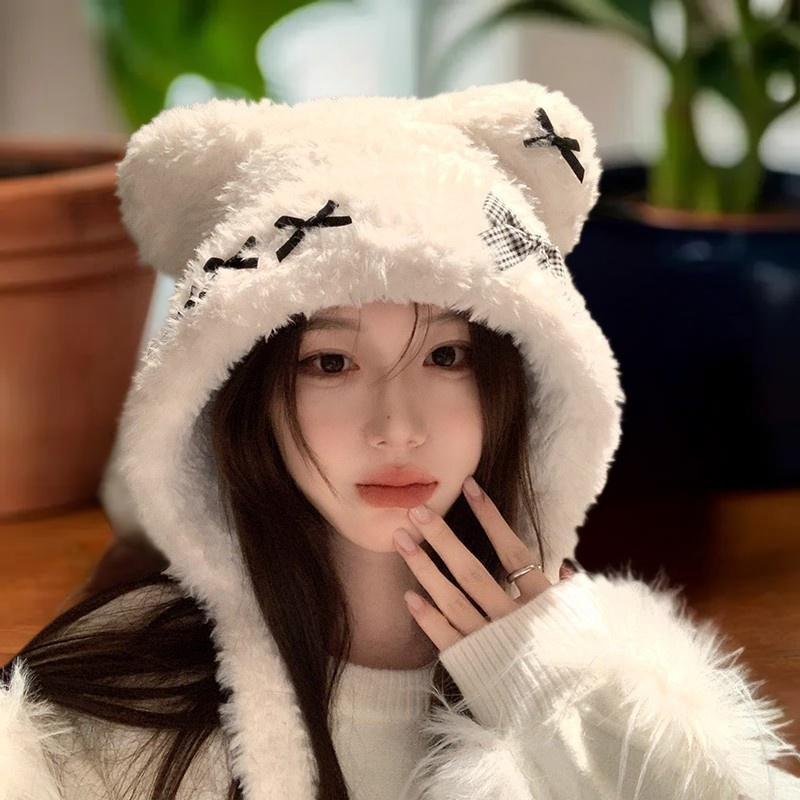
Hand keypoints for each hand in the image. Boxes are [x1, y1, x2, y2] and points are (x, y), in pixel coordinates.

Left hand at [393, 476, 573, 652]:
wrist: (572, 717)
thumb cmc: (578, 661)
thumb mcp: (582, 622)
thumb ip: (569, 593)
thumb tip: (564, 566)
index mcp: (541, 601)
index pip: (511, 550)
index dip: (490, 518)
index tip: (468, 487)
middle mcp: (513, 618)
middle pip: (471, 571)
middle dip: (442, 538)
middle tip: (416, 511)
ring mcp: (491, 642)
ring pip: (452, 599)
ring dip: (424, 568)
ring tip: (401, 541)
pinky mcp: (475, 665)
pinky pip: (447, 638)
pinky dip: (427, 618)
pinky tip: (408, 595)